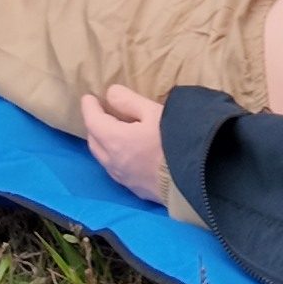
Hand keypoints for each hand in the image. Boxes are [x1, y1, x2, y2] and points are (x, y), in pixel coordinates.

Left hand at [79, 84, 169, 203]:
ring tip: (110, 132)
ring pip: (103, 158)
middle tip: (100, 113)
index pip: (93, 121)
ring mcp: (123, 178)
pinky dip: (113, 157)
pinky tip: (124, 154)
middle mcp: (113, 162)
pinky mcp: (135, 189)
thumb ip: (129, 101)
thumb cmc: (174, 140)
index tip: (88, 98)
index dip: (89, 108)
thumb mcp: (154, 112)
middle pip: (94, 141)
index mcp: (115, 140)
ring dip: (102, 143)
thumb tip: (110, 94)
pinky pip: (115, 170)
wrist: (194, 178)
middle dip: (93, 125)